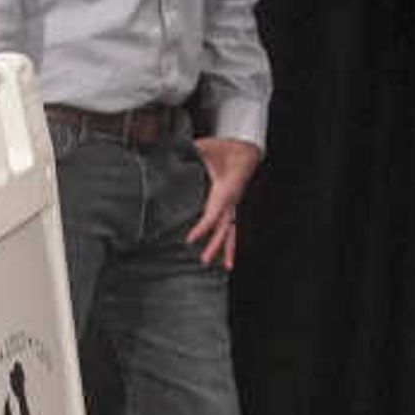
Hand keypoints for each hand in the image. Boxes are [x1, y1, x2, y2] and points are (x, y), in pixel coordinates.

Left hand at [188, 136, 261, 268]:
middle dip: (215, 245)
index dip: (202, 228)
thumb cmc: (225, 149)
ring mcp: (234, 205)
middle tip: (203, 260)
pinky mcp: (234, 206)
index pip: (213, 214)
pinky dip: (232, 242)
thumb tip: (168, 150)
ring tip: (225, 266)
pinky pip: (233, 226)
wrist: (246, 149)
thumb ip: (189, 151)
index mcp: (224, 190)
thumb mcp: (204, 148)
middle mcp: (231, 201)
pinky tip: (229, 255)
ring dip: (228, 248)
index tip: (190, 239)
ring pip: (232, 230)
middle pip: (224, 228)